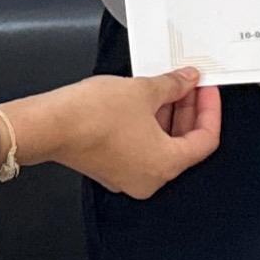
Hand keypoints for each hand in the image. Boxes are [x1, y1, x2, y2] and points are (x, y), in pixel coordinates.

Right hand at [0, 67, 221, 199]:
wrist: (49, 124)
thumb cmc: (91, 116)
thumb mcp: (144, 90)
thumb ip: (173, 85)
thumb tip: (187, 81)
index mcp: (165, 165)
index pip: (205, 140)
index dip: (210, 110)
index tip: (207, 90)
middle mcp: (149, 178)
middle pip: (183, 143)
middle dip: (187, 110)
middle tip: (188, 84)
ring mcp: (128, 176)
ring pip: (160, 144)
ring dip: (166, 115)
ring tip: (166, 86)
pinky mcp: (110, 168)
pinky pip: (140, 147)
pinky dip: (147, 125)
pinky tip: (145, 101)